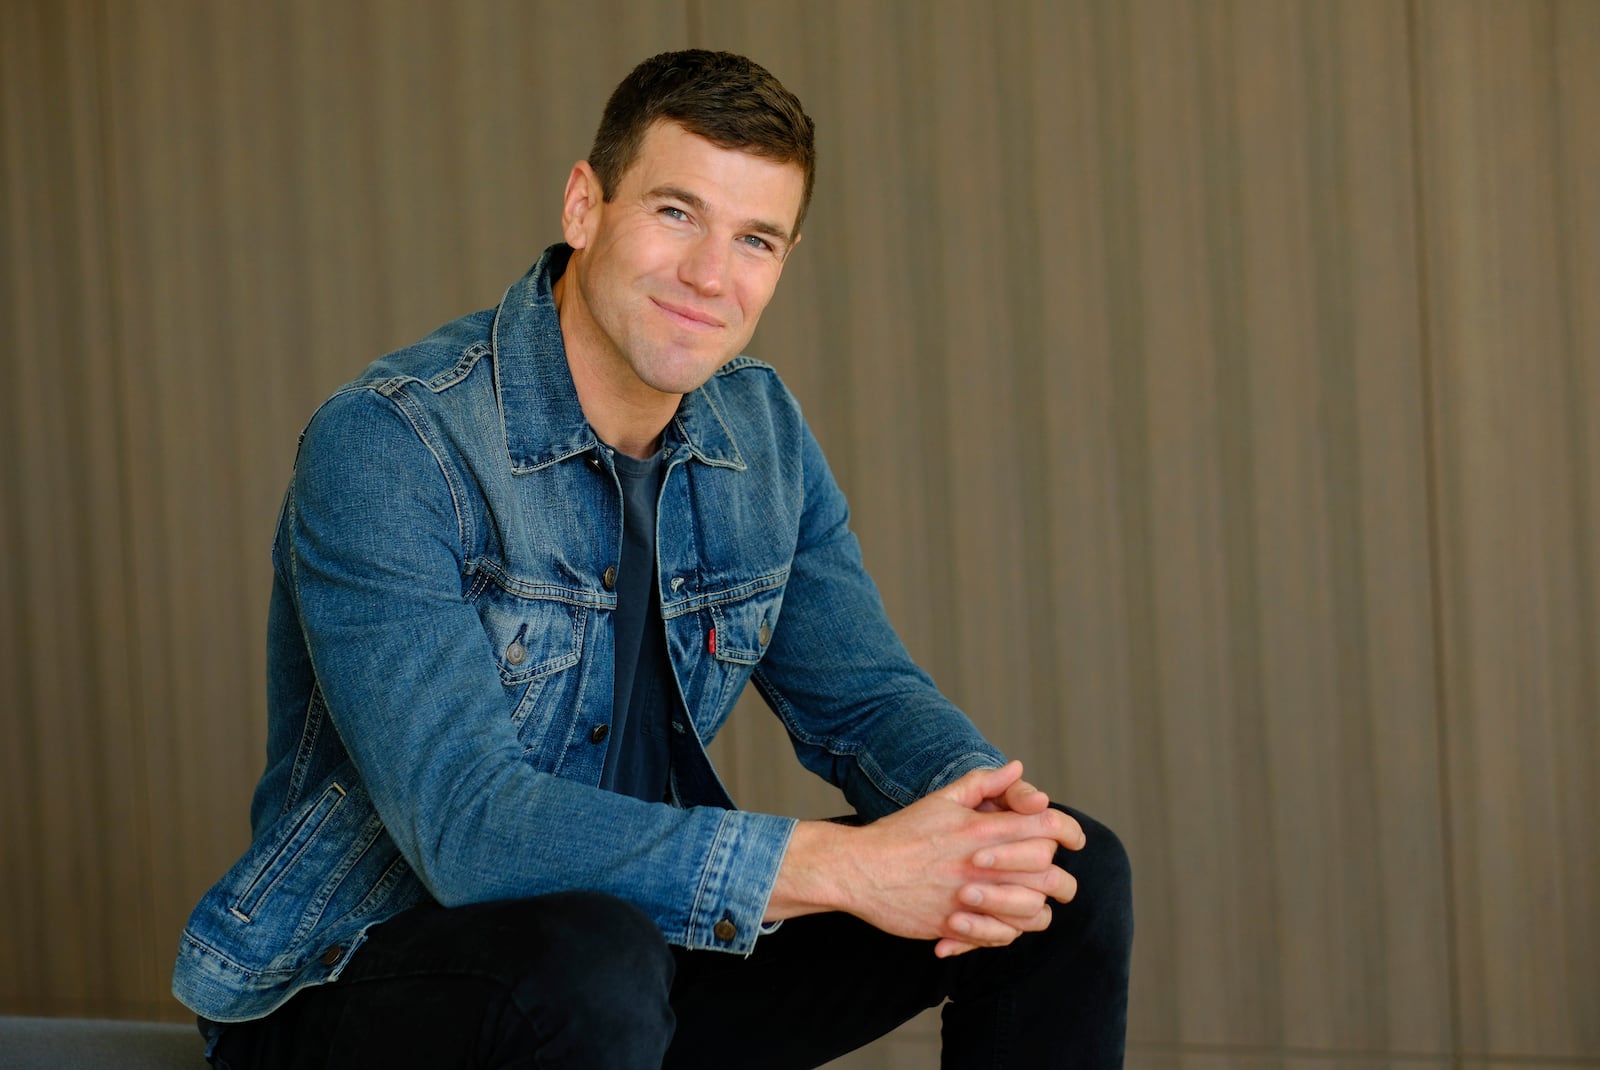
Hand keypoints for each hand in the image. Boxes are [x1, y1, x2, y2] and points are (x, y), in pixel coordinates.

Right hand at [767, 762, 1081, 957]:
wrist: (860, 869)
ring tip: (1031, 902)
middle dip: (1060, 877)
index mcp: (981, 830)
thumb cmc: (902, 833)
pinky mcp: (956, 926)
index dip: (1069, 831)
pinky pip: (1004, 937)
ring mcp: (970, 899)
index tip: (1074, 839)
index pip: (1046, 827)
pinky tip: (1003, 922)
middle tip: (1055, 877)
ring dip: (1038, 907)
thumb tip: (1016, 768)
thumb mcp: (942, 800)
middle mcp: (980, 865)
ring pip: (1033, 912)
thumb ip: (982, 784)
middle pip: (1049, 874)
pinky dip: (1010, 931)